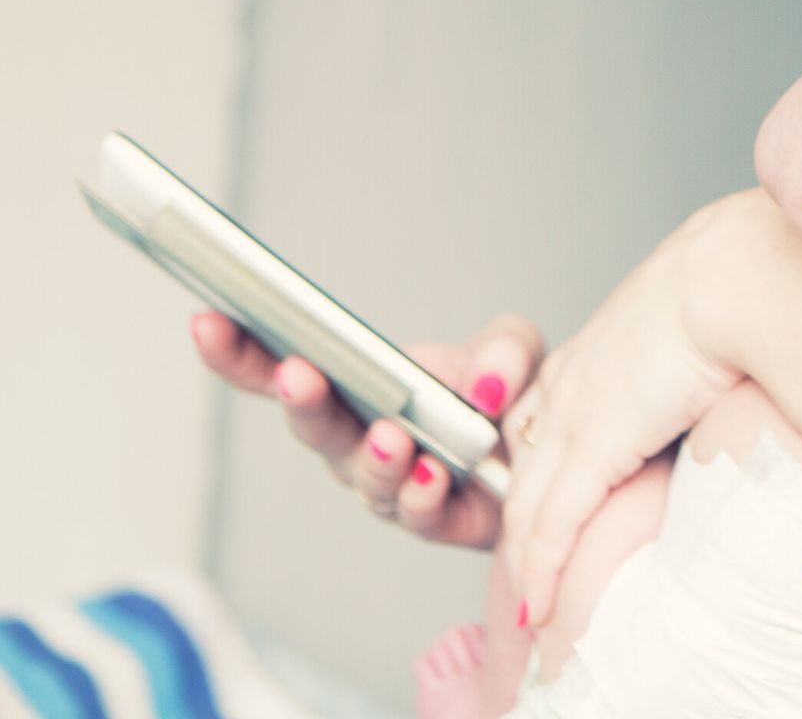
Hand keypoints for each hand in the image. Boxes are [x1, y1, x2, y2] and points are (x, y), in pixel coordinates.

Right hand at [190, 311, 540, 547]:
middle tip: (298, 374)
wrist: (553, 459)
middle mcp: (358, 440)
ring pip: (362, 476)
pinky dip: (423, 494)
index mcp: (356, 387)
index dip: (238, 352)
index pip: (280, 369)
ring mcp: (389, 485)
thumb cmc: (511, 399)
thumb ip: (503, 347)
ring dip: (373, 456)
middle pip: (312, 425)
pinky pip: (417, 512)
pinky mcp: (432, 520)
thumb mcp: (513, 350)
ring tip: (391, 437)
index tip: (207, 321)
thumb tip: (486, 382)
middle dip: (302, 400)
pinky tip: (433, 476)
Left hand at [501, 191, 753, 628]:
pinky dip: (540, 570)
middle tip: (529, 582)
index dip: (541, 477)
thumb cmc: (745, 293)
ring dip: (526, 564)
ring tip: (531, 612)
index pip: (543, 424)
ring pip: (527, 505)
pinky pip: (551, 523)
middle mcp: (570, 381)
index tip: (550, 518)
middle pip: (524, 471)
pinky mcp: (592, 444)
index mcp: (597, 351)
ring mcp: (574, 412)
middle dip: (521, 531)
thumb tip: (731, 396)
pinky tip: (538, 606)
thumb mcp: (706, 334)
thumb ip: (697, 371)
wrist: (742, 277)